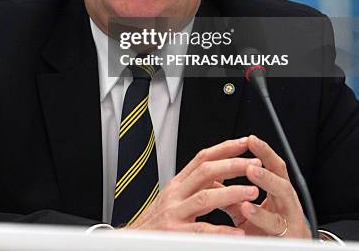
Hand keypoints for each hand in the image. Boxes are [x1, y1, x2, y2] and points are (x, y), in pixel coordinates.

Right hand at [125, 137, 259, 234]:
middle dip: (232, 165)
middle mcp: (175, 195)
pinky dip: (221, 231)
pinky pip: (202, 230)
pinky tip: (237, 233)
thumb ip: (194, 188)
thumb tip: (220, 176)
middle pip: (205, 171)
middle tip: (254, 163)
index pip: (202, 158)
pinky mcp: (174, 233)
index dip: (224, 148)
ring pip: (205, 197)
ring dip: (232, 193)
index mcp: (177, 185)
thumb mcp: (174, 200)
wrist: (131, 243)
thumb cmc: (156, 225)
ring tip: (252, 192)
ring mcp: (174, 213)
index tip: (244, 143)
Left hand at [218, 135, 310, 238]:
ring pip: (284, 194)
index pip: (272, 167)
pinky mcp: (289, 237)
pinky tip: (248, 207)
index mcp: (277, 193)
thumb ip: (233, 196)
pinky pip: (276, 224)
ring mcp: (290, 218)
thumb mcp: (247, 212)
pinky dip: (261, 215)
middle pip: (281, 175)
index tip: (250, 139)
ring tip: (250, 170)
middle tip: (251, 149)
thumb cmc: (266, 232)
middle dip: (266, 158)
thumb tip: (212, 180)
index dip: (263, 152)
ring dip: (267, 180)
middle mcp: (287, 202)